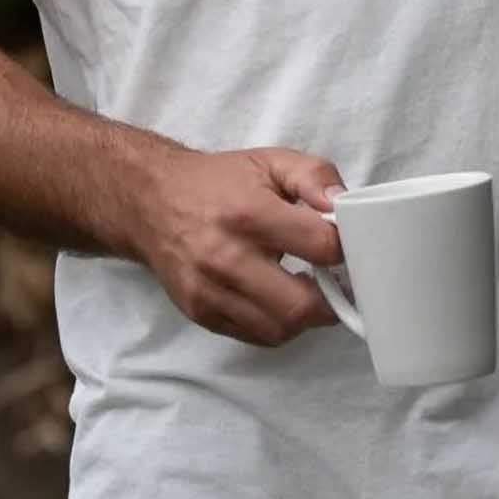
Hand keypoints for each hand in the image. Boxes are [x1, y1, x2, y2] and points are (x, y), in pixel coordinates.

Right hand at [127, 144, 347, 348]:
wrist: (150, 200)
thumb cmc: (218, 182)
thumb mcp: (271, 162)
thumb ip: (315, 177)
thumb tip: (343, 206)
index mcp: (249, 213)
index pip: (320, 247)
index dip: (345, 249)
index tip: (348, 248)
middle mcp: (226, 257)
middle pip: (301, 305)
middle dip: (332, 299)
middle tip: (337, 283)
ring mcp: (210, 291)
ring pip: (280, 329)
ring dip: (305, 316)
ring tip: (308, 290)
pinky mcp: (200, 312)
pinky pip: (256, 336)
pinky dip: (278, 325)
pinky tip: (280, 300)